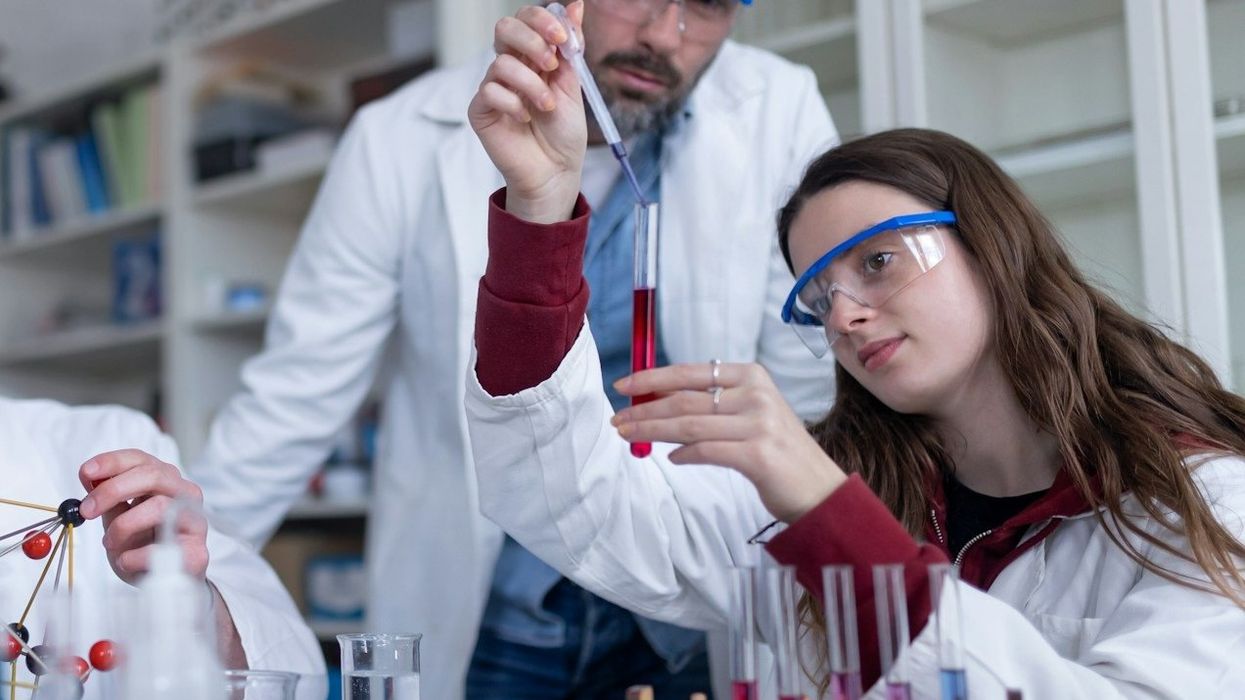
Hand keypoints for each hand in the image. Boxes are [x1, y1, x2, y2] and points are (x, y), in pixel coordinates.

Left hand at [78, 450, 208, 584]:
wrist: (167, 581)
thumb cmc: (144, 546)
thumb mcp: (120, 518)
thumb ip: (109, 498)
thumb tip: (90, 476)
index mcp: (165, 482)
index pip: (141, 459)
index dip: (112, 462)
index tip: (85, 473)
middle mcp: (185, 495)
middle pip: (153, 475)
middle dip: (113, 490)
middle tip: (88, 510)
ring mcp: (194, 522)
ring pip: (159, 506)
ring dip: (123, 526)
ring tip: (109, 542)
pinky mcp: (197, 552)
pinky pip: (160, 549)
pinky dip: (133, 557)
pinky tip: (126, 561)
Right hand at [468, 1, 587, 223]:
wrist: (556, 172)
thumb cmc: (563, 134)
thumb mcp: (573, 86)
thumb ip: (570, 49)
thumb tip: (577, 6)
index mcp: (533, 57)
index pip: (527, 20)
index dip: (543, 20)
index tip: (563, 38)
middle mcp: (510, 67)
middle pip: (504, 28)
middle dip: (532, 40)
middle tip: (552, 63)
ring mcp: (493, 88)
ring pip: (501, 63)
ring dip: (531, 84)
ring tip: (546, 105)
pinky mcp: (480, 110)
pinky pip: (490, 91)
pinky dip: (513, 103)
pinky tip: (525, 118)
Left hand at [612, 362, 847, 522]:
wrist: (819, 489)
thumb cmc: (777, 452)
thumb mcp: (749, 415)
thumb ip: (710, 405)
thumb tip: (657, 400)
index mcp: (752, 376)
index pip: (691, 372)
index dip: (653, 377)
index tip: (624, 385)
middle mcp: (757, 394)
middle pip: (686, 398)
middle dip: (646, 409)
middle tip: (619, 419)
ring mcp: (759, 424)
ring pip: (690, 424)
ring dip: (654, 431)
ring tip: (629, 436)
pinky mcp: (759, 455)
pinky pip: (707, 451)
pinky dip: (685, 455)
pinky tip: (671, 458)